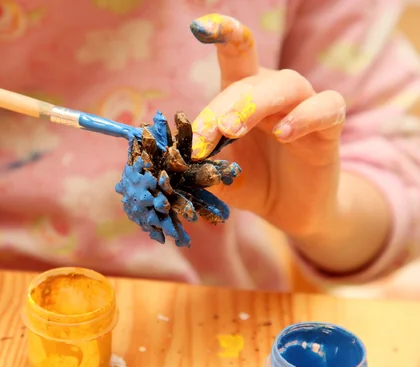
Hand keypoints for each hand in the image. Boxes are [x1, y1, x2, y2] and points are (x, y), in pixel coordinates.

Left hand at [189, 15, 345, 238]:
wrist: (289, 208)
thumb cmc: (250, 181)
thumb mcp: (216, 175)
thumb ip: (196, 165)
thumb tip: (168, 158)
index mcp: (243, 95)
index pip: (236, 53)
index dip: (223, 33)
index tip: (199, 26)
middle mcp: (274, 93)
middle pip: (249, 82)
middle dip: (220, 108)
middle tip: (201, 139)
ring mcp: (304, 106)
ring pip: (286, 85)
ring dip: (254, 105)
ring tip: (231, 130)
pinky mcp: (330, 128)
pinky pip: (326, 108)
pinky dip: (305, 117)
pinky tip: (284, 134)